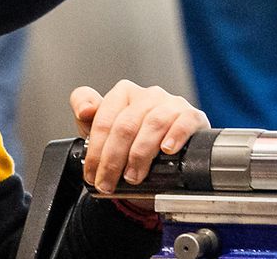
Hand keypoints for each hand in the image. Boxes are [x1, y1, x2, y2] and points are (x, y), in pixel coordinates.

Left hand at [71, 81, 208, 193]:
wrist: (165, 159)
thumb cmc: (133, 141)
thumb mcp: (104, 131)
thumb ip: (87, 116)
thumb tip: (84, 110)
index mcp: (123, 94)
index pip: (104, 119)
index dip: (96, 151)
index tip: (92, 174)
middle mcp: (148, 95)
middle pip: (125, 125)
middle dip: (113, 159)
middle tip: (108, 183)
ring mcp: (171, 104)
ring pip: (152, 124)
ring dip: (140, 154)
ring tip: (133, 176)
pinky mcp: (192, 115)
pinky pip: (183, 122)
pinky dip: (174, 136)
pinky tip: (167, 150)